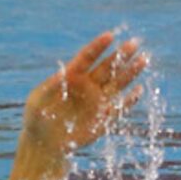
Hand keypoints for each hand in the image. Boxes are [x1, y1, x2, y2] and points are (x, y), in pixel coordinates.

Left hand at [21, 31, 145, 156]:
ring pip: (117, 83)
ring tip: (144, 59)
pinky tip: (139, 90)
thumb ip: (49, 87)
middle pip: (107, 67)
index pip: (88, 57)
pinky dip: (129, 100)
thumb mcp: (37, 102)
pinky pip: (119, 107)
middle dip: (121, 55)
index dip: (99, 46)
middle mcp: (88, 86)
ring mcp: (97, 101)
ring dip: (130, 72)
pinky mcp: (103, 119)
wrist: (44, 144)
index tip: (110, 35)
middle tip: (135, 42)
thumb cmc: (36, 119)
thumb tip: (61, 74)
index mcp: (72, 77)